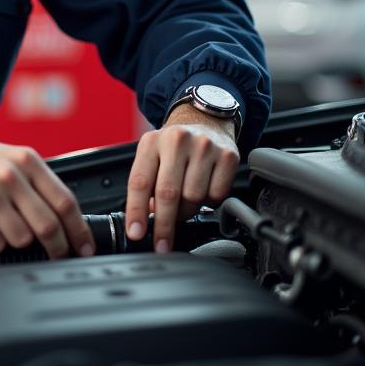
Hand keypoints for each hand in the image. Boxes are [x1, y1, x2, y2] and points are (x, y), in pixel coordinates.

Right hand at [0, 131, 94, 259]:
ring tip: (4, 225)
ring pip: (22, 239)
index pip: (65, 201)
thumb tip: (67, 219)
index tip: (84, 246)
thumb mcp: (10, 158)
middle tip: (58, 254)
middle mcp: (9, 175)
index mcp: (26, 160)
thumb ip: (37, 182)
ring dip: (18, 241)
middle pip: (48, 225)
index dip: (79, 230)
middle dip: (57, 247)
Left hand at [124, 104, 239, 252]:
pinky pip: (217, 195)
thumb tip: (143, 220)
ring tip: (184, 204)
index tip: (136, 233)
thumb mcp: (153, 156)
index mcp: (152, 141)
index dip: (137, 211)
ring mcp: (204, 146)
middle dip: (163, 225)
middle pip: (168, 193)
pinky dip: (209, 202)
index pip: (140, 181)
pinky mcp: (228, 156)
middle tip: (161, 244)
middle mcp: (177, 140)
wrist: (205, 121)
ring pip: (194, 198)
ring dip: (187, 211)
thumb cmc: (174, 147)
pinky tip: (203, 190)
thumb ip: (146, 184)